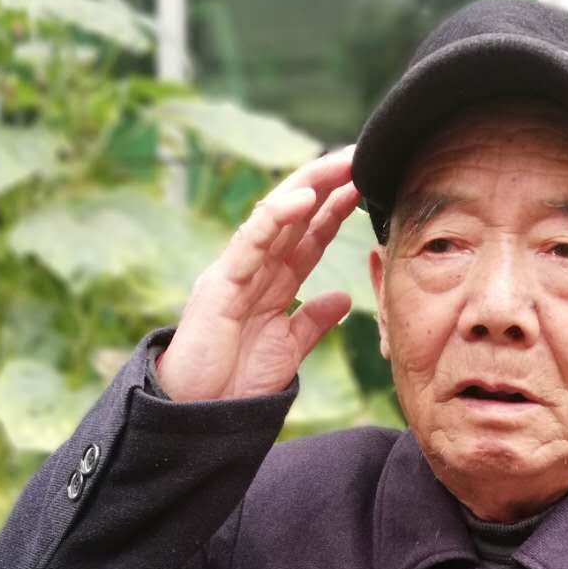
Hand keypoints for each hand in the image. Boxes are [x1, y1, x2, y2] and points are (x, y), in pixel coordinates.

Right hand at [154, 146, 360, 401]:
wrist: (200, 412)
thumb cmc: (235, 382)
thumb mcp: (287, 349)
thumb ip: (313, 322)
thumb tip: (345, 297)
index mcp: (272, 282)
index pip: (307, 235)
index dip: (335, 208)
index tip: (367, 184)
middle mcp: (254, 268)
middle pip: (293, 214)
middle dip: (326, 183)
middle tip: (360, 156)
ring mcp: (236, 271)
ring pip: (273, 216)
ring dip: (308, 187)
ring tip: (340, 164)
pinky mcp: (220, 283)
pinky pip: (250, 241)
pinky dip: (275, 217)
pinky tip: (303, 198)